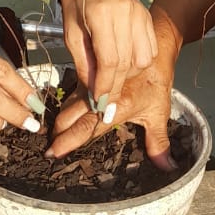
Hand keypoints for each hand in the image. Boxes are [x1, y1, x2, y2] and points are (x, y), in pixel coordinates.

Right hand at [47, 57, 174, 168]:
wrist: (155, 47)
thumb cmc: (157, 81)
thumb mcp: (159, 112)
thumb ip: (159, 142)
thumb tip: (167, 166)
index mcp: (116, 107)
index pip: (86, 127)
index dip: (68, 140)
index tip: (53, 151)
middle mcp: (100, 95)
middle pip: (69, 116)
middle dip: (57, 132)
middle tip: (47, 148)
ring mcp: (92, 84)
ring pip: (67, 103)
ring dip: (59, 119)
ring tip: (50, 135)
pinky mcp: (89, 76)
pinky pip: (72, 92)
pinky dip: (65, 105)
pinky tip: (61, 116)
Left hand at [56, 0, 157, 110]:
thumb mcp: (71, 31)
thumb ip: (84, 62)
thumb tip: (93, 91)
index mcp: (102, 14)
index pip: (109, 61)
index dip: (105, 86)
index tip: (99, 102)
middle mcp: (126, 14)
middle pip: (127, 63)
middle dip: (116, 87)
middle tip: (105, 101)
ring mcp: (139, 13)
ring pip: (142, 59)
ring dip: (128, 75)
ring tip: (113, 75)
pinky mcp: (146, 15)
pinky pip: (150, 48)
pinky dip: (139, 61)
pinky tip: (125, 61)